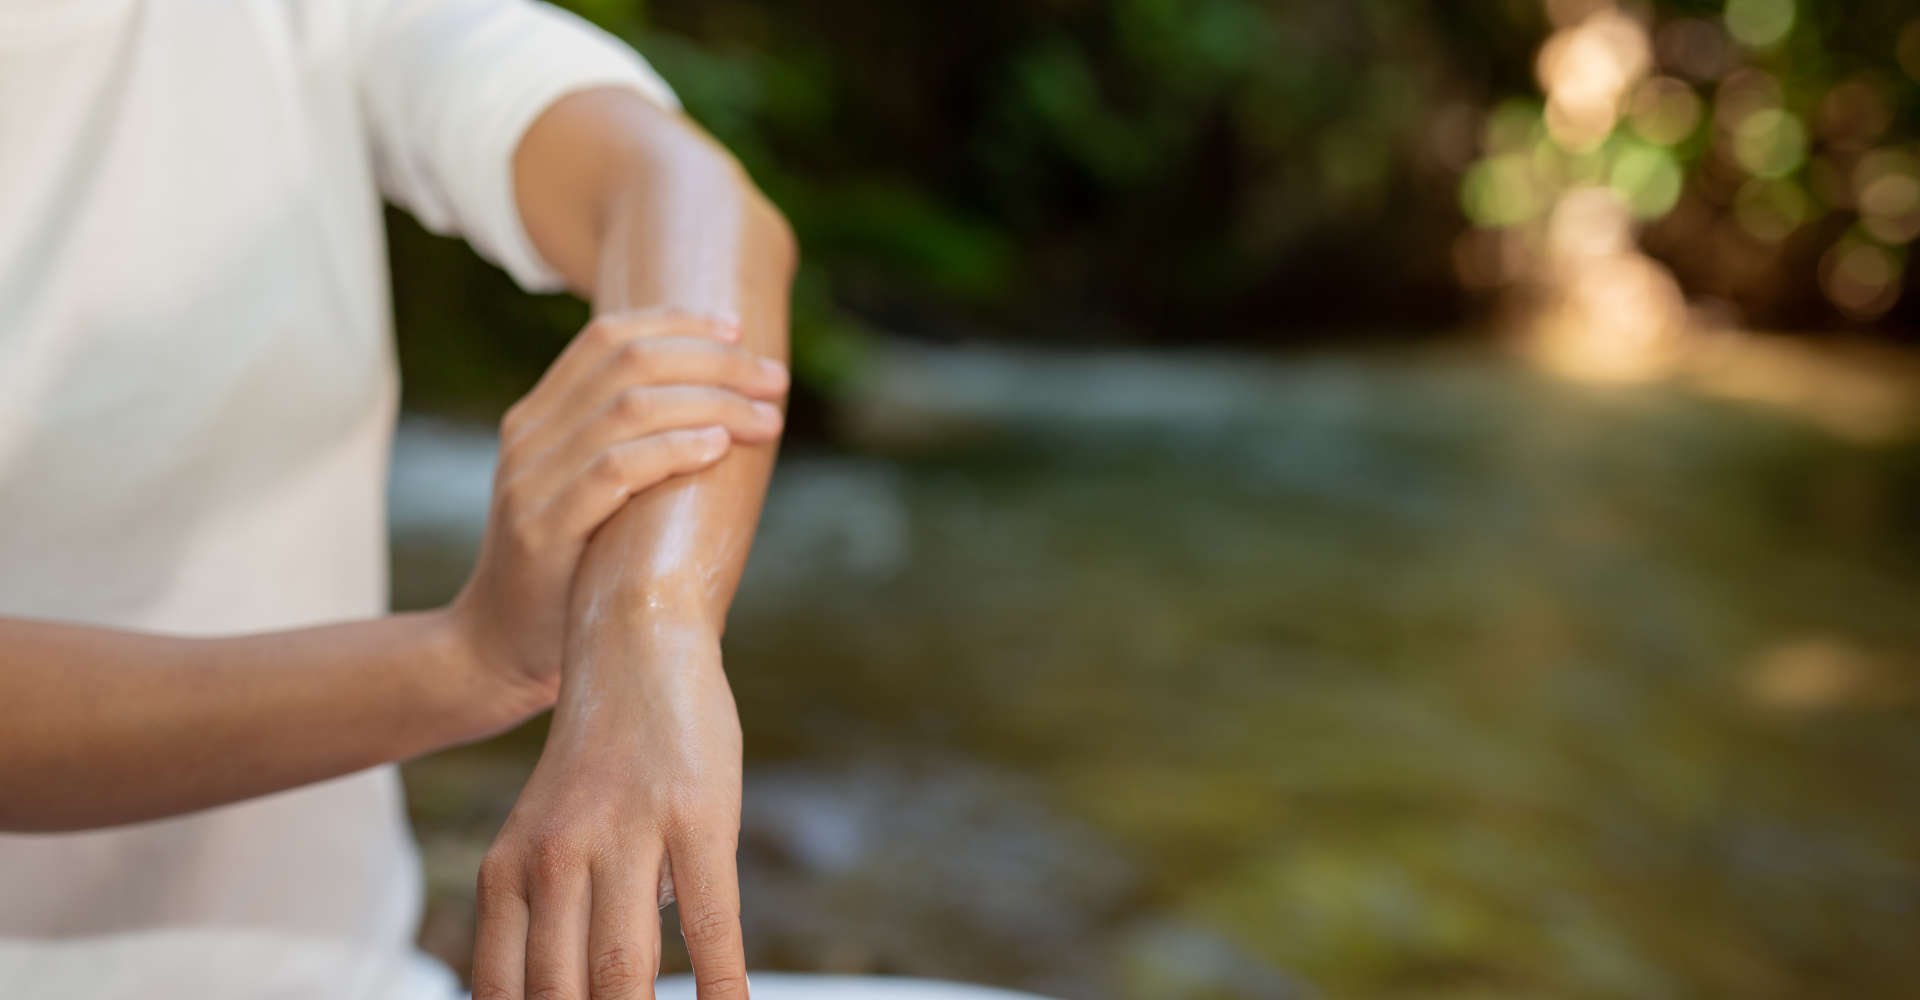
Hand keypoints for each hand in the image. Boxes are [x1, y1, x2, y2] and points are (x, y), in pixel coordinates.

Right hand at [448, 309, 786, 716]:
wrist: (500, 648)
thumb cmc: (570, 569)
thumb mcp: (590, 491)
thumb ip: (627, 444)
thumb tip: (718, 403)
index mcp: (538, 415)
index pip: (607, 337)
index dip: (678, 323)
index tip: (739, 331)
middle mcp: (529, 436)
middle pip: (628, 362)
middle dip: (713, 361)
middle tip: (775, 379)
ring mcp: (530, 480)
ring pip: (628, 408)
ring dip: (711, 404)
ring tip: (766, 417)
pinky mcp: (543, 529)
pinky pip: (616, 469)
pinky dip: (674, 449)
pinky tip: (718, 448)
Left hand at [473, 617, 747, 999]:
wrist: (635, 644)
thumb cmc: (599, 756)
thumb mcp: (546, 833)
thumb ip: (550, 915)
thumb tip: (591, 991)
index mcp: (507, 871)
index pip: (508, 997)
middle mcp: (552, 859)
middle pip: (563, 997)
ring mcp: (624, 837)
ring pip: (622, 973)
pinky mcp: (695, 820)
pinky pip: (710, 930)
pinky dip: (722, 992)